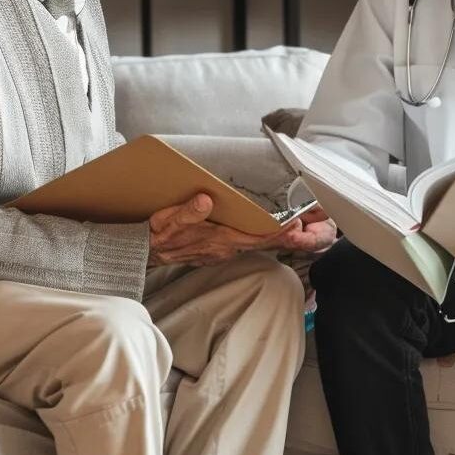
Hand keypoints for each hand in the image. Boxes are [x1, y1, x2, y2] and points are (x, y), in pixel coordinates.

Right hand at [147, 193, 335, 267]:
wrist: (143, 254)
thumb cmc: (156, 234)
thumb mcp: (166, 221)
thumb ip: (186, 212)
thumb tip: (206, 200)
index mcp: (217, 238)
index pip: (255, 236)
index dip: (278, 230)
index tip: (298, 223)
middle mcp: (224, 247)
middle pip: (263, 241)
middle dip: (288, 233)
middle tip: (312, 221)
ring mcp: (221, 251)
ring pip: (256, 243)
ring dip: (277, 235)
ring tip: (300, 222)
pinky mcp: (217, 250)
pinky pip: (245, 243)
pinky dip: (261, 236)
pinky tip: (269, 228)